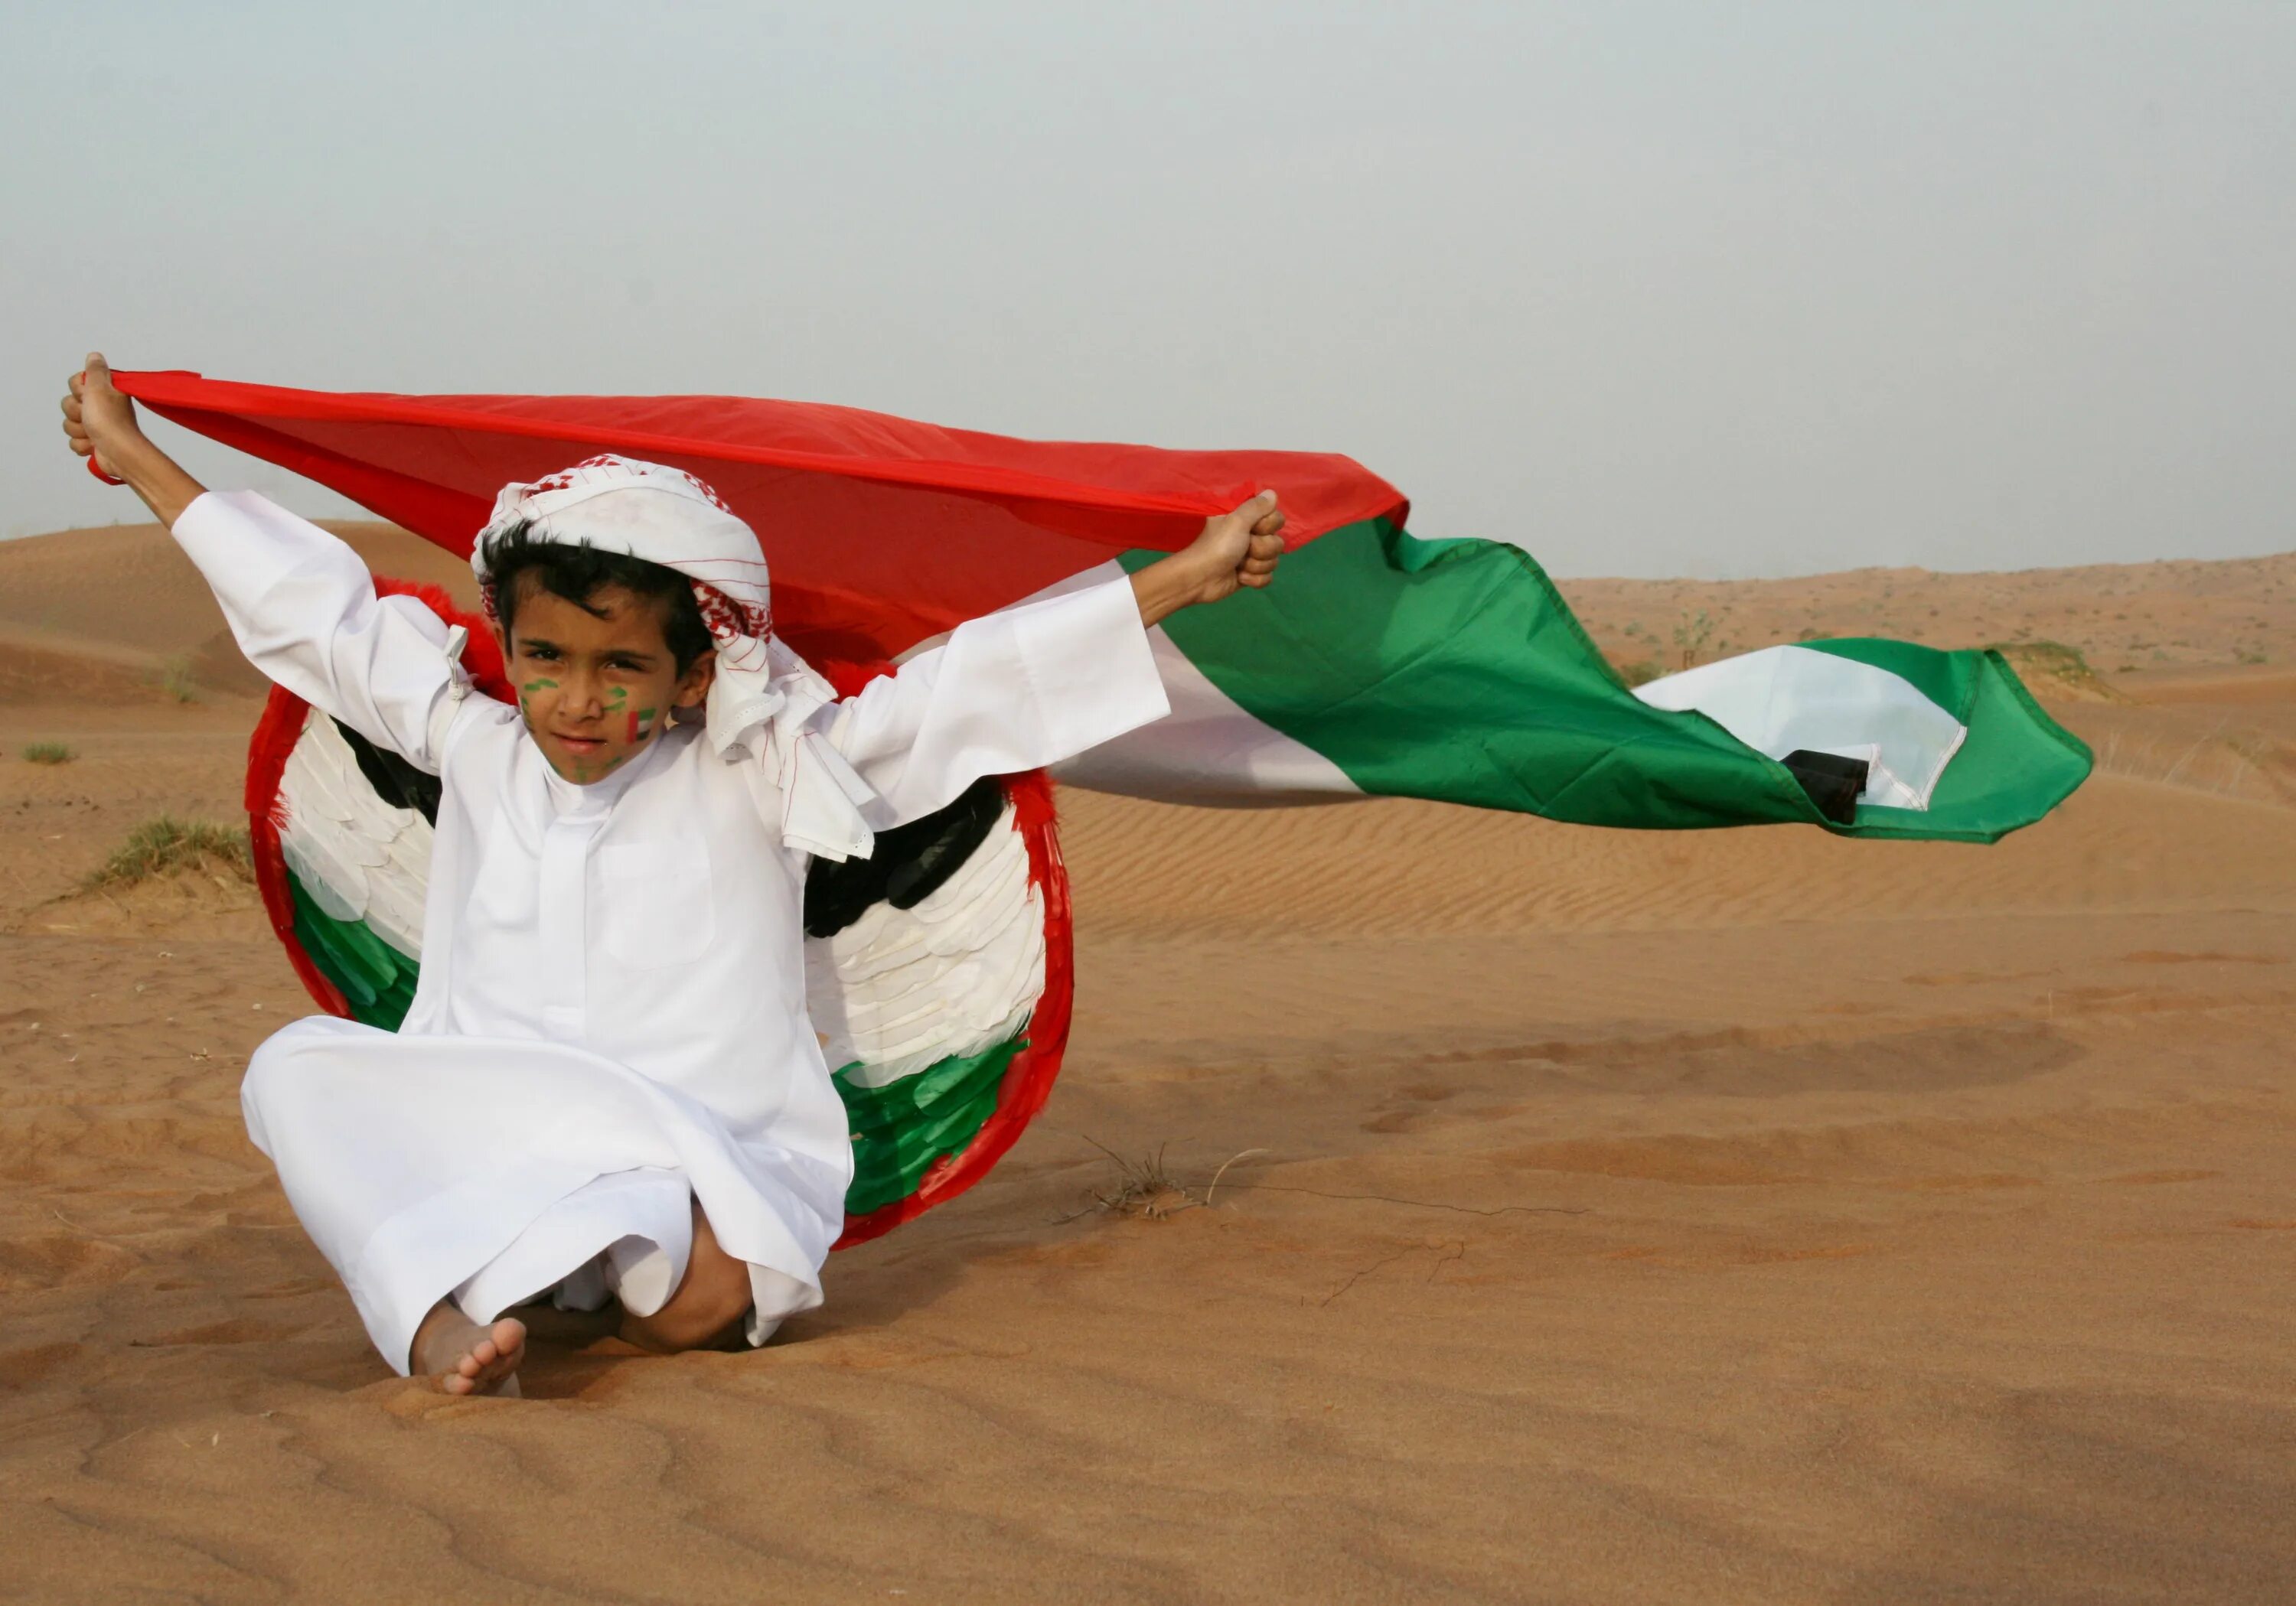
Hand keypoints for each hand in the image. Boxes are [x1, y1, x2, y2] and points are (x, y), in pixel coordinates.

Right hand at [62, 352, 143, 478]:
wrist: (117, 452)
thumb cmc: (108, 419)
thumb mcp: (99, 387)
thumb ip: (95, 370)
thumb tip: (95, 356)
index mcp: (105, 391)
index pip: (75, 384)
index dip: (77, 391)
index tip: (87, 395)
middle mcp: (101, 407)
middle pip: (69, 404)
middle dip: (75, 413)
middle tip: (90, 416)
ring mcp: (97, 425)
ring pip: (69, 423)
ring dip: (78, 430)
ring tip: (93, 433)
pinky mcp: (94, 442)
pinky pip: (75, 441)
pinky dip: (82, 445)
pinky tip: (94, 445)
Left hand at [1183, 490, 1285, 604]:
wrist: (1200, 578)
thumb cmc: (1217, 546)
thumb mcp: (1237, 521)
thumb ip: (1257, 507)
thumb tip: (1272, 492)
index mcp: (1247, 519)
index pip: (1276, 518)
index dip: (1268, 526)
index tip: (1253, 528)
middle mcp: (1251, 536)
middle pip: (1277, 542)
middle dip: (1260, 550)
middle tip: (1243, 549)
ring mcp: (1252, 557)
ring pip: (1273, 561)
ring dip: (1254, 565)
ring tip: (1237, 565)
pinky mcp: (1251, 575)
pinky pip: (1267, 577)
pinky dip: (1253, 579)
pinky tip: (1239, 577)